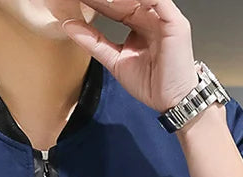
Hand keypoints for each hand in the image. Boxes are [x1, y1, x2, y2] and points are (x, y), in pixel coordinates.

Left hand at [62, 0, 197, 111]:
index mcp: (138, 23)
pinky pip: (158, 1)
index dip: (96, 2)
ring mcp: (163, 17)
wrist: (170, 100)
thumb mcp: (114, 60)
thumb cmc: (150, 83)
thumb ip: (94, 42)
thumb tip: (69, 25)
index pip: (114, 5)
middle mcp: (151, 16)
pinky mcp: (174, 22)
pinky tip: (120, 0)